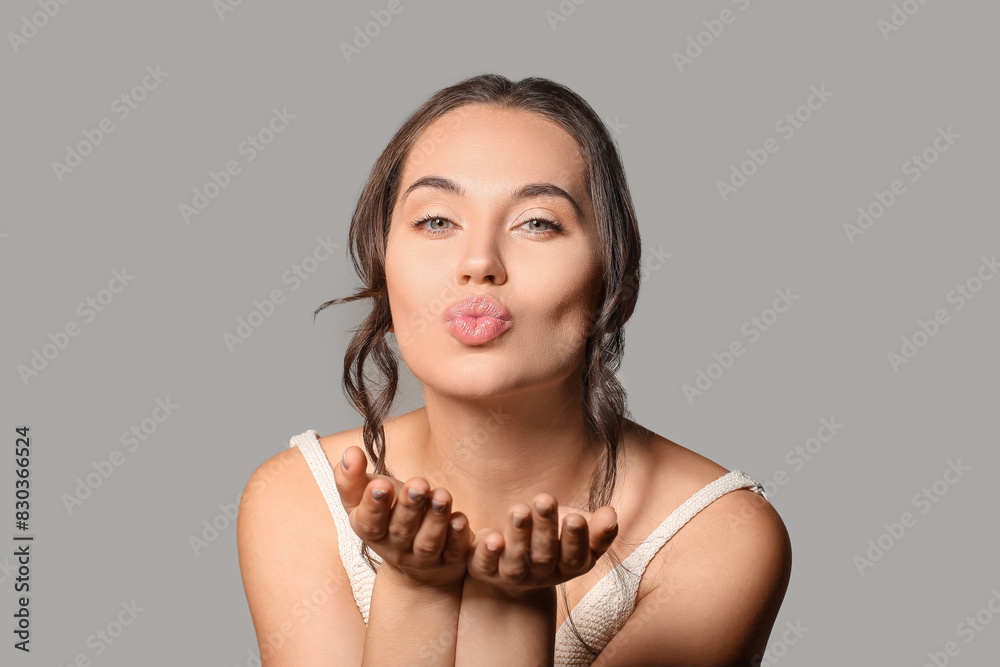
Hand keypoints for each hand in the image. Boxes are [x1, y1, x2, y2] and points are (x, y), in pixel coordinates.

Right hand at [334, 446, 471, 588]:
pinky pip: (459, 553)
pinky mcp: (452, 560)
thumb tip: (350, 452)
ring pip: (429, 542)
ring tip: (442, 496)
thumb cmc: (388, 518)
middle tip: (418, 484)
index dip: (374, 504)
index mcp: (371, 532)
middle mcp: (397, 548)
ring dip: (436, 519)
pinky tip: (466, 524)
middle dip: (409, 506)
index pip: (369, 522)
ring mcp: (424, 558)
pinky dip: (463, 540)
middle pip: (402, 530)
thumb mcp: (364, 500)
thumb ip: (352, 478)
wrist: (415, 567)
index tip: (381, 484)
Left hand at [465, 493, 617, 598]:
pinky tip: (490, 535)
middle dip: (545, 529)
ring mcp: (512, 575)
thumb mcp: (576, 529)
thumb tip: (611, 514)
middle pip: (545, 556)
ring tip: (519, 509)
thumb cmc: (552, 535)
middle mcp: (541, 576)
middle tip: (545, 500)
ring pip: (515, 562)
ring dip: (518, 536)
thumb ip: (597, 527)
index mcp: (568, 566)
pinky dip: (486, 551)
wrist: (514, 557)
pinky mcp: (484, 570)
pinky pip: (483, 564)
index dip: (576, 540)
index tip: (575, 518)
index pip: (575, 558)